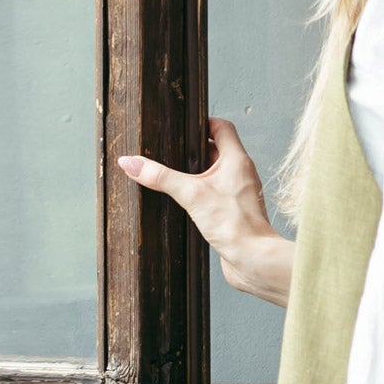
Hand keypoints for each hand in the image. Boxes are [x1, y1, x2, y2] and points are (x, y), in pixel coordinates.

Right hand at [118, 118, 292, 305]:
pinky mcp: (234, 212)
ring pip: (215, 174)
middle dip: (192, 150)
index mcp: (237, 160)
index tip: (181, 127)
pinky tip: (185, 202)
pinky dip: (201, 193)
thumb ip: (160, 177)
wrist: (253, 260)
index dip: (202, 123)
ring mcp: (238, 193)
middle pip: (216, 150)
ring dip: (195, 173)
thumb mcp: (190, 194)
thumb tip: (131, 162)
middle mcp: (241, 173)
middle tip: (170, 151)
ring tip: (172, 175)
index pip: (222, 127)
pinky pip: (216, 194)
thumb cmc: (234, 225)